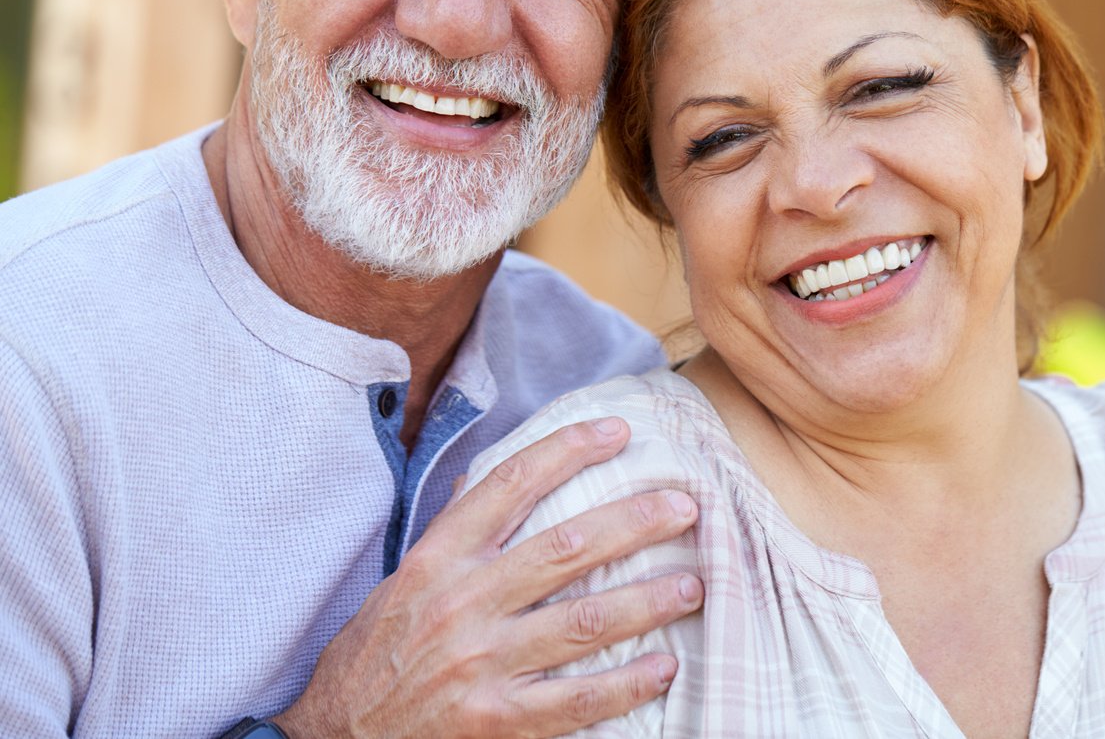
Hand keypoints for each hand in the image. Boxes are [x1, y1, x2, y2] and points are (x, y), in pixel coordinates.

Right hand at [274, 417, 703, 737]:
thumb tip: (492, 476)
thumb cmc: (374, 656)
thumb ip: (453, 533)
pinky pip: (575, 700)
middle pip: (565, 548)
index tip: (619, 431)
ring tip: (693, 584)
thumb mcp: (402, 581)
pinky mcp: (495, 722)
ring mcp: (481, 664)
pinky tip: (664, 667)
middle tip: (685, 506)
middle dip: (635, 522)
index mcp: (437, 560)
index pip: (509, 484)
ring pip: (583, 621)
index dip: (568, 450)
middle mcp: (462, 604)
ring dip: (648, 600)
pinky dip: (625, 684)